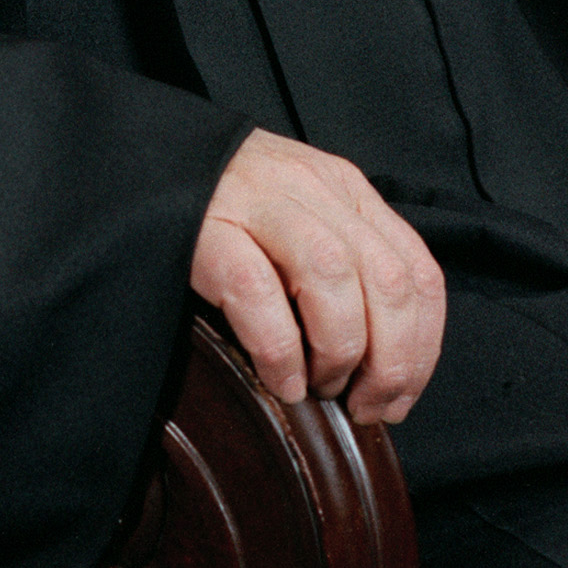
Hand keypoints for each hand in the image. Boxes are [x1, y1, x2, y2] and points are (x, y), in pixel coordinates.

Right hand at [192, 129, 445, 425]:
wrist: (145, 159)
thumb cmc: (226, 205)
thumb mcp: (301, 214)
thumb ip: (343, 260)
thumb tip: (384, 359)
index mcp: (345, 189)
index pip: (418, 269)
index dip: (422, 347)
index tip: (402, 397)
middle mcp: (313, 189)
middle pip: (389, 280)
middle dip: (392, 362)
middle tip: (366, 407)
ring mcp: (260, 202)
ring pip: (333, 279)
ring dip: (339, 353)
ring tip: (320, 389)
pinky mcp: (207, 228)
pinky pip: (258, 293)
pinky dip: (280, 349)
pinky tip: (280, 379)